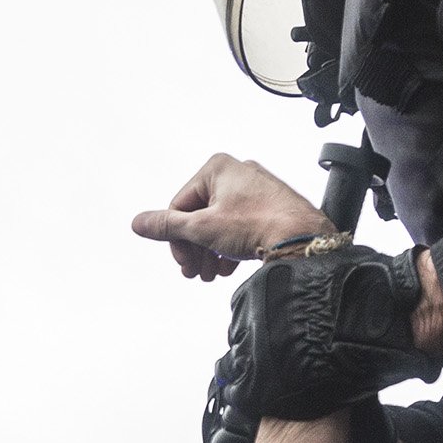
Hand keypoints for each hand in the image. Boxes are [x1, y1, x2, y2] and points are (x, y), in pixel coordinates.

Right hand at [131, 155, 333, 281]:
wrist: (303, 239)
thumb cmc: (258, 225)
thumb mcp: (202, 229)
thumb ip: (167, 226)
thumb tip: (139, 223)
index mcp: (216, 168)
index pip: (180, 206)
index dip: (177, 239)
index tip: (183, 263)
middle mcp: (236, 172)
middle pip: (199, 216)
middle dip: (195, 248)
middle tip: (196, 273)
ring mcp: (255, 188)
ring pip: (219, 223)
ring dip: (210, 251)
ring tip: (213, 274)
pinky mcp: (270, 205)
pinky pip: (239, 225)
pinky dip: (229, 247)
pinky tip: (230, 267)